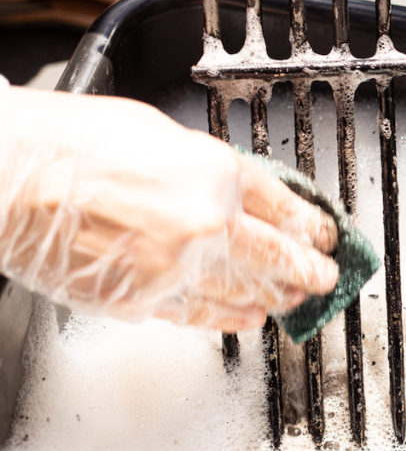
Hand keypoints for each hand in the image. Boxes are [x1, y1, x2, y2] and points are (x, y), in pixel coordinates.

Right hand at [0, 87, 338, 331]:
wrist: (8, 177)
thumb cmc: (69, 144)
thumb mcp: (159, 132)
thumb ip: (205, 167)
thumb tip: (232, 190)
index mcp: (215, 173)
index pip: (281, 205)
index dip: (310, 224)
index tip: (324, 234)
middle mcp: (205, 224)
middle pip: (276, 256)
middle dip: (310, 269)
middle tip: (328, 275)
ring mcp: (177, 268)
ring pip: (245, 292)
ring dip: (277, 298)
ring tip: (297, 299)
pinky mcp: (143, 300)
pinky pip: (201, 315)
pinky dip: (231, 318)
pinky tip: (248, 318)